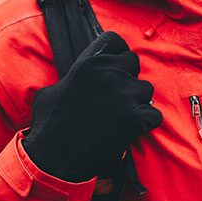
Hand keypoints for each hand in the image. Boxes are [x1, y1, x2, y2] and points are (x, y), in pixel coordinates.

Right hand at [22, 31, 161, 181]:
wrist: (55, 159)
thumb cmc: (48, 128)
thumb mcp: (48, 93)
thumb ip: (66, 81)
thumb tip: (69, 83)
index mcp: (88, 64)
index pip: (115, 41)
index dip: (118, 53)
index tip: (117, 66)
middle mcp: (109, 73)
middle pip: (134, 63)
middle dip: (129, 77)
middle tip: (119, 96)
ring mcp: (124, 94)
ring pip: (146, 90)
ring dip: (138, 102)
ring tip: (123, 118)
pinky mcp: (135, 117)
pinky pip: (154, 115)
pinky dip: (146, 123)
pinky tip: (132, 131)